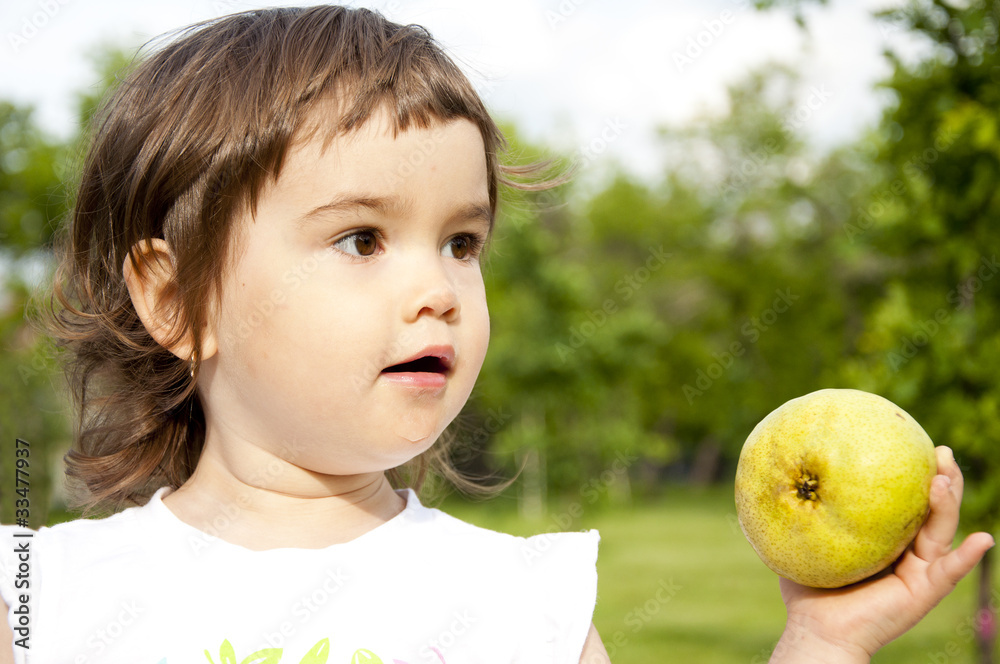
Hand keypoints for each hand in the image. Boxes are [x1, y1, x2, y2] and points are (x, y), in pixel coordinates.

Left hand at [770, 446, 994, 662]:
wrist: (816, 630)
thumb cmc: (807, 590)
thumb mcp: (804, 540)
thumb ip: (801, 511)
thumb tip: (783, 471)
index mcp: (883, 539)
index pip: (904, 501)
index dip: (913, 473)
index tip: (913, 442)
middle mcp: (906, 552)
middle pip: (931, 509)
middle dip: (942, 477)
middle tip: (940, 450)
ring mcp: (918, 571)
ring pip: (942, 530)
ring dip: (949, 503)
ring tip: (945, 479)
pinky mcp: (924, 593)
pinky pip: (950, 572)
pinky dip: (969, 557)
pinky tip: (984, 539)